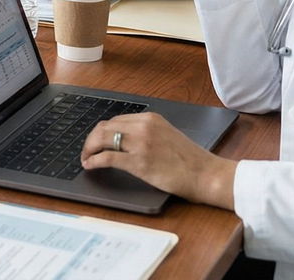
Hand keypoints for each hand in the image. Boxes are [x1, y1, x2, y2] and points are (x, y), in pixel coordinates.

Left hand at [80, 112, 236, 208]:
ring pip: (102, 139)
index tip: (96, 141)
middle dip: (91, 139)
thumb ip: (147, 133)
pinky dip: (94, 161)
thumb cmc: (190, 160)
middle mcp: (144, 127)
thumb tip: (123, 140)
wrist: (207, 174)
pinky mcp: (139, 162)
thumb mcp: (167, 135)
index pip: (115, 120)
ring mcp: (141, 143)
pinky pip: (107, 158)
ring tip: (86, 158)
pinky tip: (90, 165)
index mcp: (150, 119)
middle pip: (104, 127)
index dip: (101, 132)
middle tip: (87, 151)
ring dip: (89, 149)